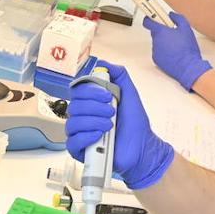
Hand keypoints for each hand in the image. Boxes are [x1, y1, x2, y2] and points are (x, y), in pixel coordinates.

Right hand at [65, 61, 174, 189]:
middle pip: (74, 106)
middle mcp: (82, 117)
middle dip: (94, 107)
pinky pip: (72, 142)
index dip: (90, 91)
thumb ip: (119, 75)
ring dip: (93, 122)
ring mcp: (79, 134)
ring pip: (72, 123)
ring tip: (109, 125)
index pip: (77, 91)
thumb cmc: (134, 124)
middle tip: (112, 112)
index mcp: (90, 103)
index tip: (107, 95)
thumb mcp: (130, 94)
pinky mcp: (79, 151)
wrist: (142, 148)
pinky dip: (86, 137)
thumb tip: (103, 62)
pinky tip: (99, 136)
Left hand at [143, 12, 211, 91]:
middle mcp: (155, 41)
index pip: (148, 22)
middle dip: (162, 32)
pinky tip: (174, 53)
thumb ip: (178, 18)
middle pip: (155, 32)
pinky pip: (158, 52)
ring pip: (158, 42)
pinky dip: (164, 51)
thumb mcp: (186, 28)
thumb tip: (171, 15)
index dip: (149, 18)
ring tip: (176, 46)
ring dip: (164, 42)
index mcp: (161, 32)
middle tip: (173, 33)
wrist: (188, 67)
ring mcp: (155, 51)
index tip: (151, 17)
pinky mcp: (156, 60)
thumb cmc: (187, 49)